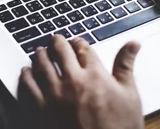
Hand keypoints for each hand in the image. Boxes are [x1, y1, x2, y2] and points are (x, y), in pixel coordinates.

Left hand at [18, 36, 142, 128]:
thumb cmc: (119, 128)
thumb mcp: (129, 96)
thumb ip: (126, 66)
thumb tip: (132, 44)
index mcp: (95, 75)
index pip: (83, 48)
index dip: (79, 42)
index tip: (76, 41)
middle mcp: (73, 80)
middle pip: (60, 51)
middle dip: (57, 42)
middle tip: (55, 40)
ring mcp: (56, 94)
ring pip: (42, 64)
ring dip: (40, 54)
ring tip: (39, 51)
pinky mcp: (42, 109)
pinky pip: (29, 85)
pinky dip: (26, 75)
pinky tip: (26, 71)